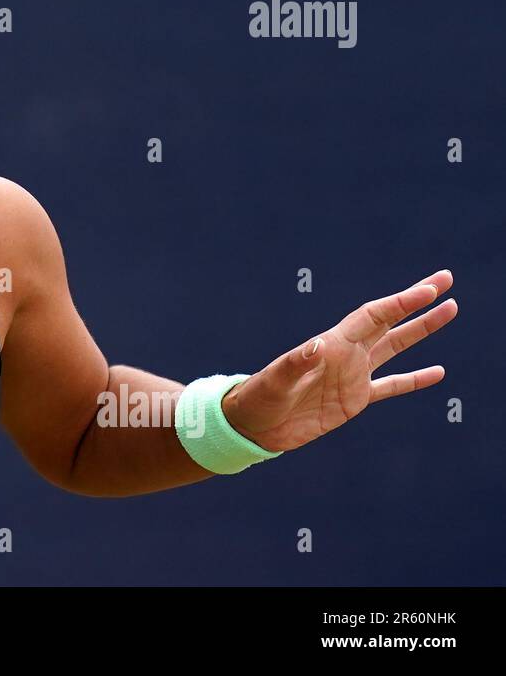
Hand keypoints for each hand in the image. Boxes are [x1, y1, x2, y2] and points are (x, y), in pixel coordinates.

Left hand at [222, 269, 455, 452]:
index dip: (401, 302)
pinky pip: (391, 385)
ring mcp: (353, 375)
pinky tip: (438, 371)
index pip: (374, 316)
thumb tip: (316, 346)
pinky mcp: (354, 400)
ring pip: (396, 347)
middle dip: (418, 302)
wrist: (253, 425)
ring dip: (422, 330)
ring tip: (450, 310)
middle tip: (446, 279)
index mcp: (332, 345)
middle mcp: (347, 354)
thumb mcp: (275, 381)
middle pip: (390, 321)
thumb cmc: (259, 398)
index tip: (429, 289)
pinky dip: (414, 379)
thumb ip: (296, 364)